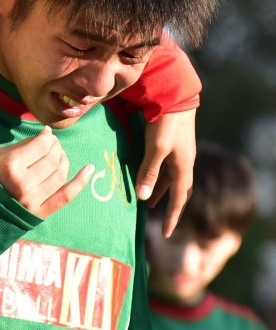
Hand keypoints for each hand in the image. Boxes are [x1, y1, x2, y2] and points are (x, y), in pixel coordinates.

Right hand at [0, 126, 93, 218]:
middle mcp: (24, 183)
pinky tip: (90, 169)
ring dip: (64, 160)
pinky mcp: (40, 213)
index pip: (41, 145)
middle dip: (56, 146)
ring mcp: (33, 200)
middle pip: (53, 158)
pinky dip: (80, 181)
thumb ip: (24, 145)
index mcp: (11, 166)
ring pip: (60, 174)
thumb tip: (46, 136)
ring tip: (59, 155)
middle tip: (53, 143)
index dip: (47, 136)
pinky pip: (66, 195)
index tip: (47, 134)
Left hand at [136, 109, 195, 237]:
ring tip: (148, 200)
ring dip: (161, 189)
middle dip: (169, 205)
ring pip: (171, 177)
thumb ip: (149, 172)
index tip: (167, 235)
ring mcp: (181, 152)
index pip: (180, 199)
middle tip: (158, 218)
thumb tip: (143, 199)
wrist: (175, 95)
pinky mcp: (174, 143)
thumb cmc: (165, 123)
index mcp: (184, 167)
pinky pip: (167, 166)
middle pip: (179, 190)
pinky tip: (148, 174)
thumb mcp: (156, 149)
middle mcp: (185, 161)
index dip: (172, 217)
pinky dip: (158, 176)